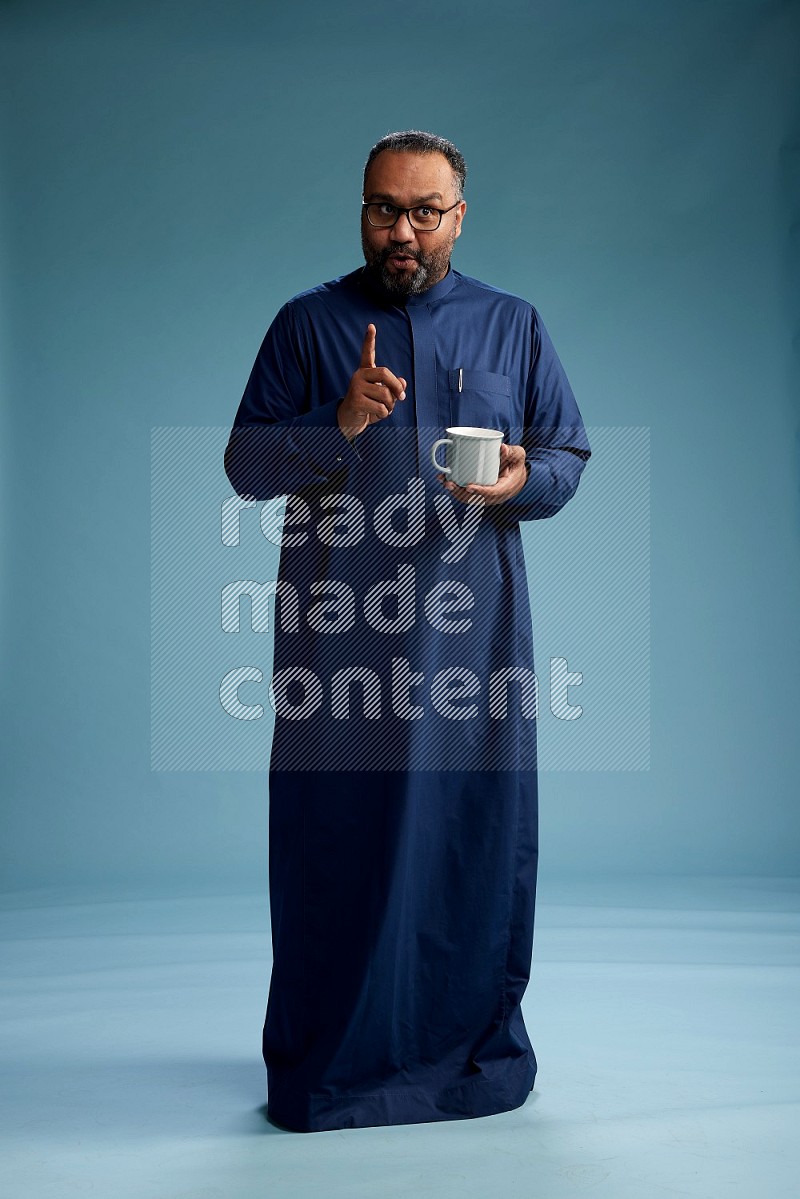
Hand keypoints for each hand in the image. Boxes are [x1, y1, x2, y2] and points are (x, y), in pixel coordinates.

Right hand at [337, 324, 406, 440]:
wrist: (350, 421)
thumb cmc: (368, 406)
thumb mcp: (383, 397)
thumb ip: (393, 388)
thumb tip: (403, 382)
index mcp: (365, 372)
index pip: (367, 353)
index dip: (369, 340)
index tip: (371, 326)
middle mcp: (359, 376)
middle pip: (385, 373)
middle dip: (396, 387)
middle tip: (402, 398)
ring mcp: (356, 387)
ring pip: (385, 394)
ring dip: (390, 406)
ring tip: (384, 410)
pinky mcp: (355, 400)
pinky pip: (380, 406)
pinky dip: (383, 414)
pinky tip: (375, 415)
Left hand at [437, 442, 529, 505]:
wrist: (517, 476)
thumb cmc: (516, 464)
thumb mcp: (518, 456)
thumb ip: (511, 452)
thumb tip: (502, 448)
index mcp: (506, 488)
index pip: (493, 493)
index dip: (480, 492)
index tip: (469, 487)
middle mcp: (495, 496)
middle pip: (476, 499)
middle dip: (460, 493)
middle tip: (449, 483)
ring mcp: (486, 496)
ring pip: (469, 498)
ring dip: (455, 492)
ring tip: (444, 481)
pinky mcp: (480, 493)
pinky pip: (467, 495)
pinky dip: (455, 489)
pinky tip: (445, 481)